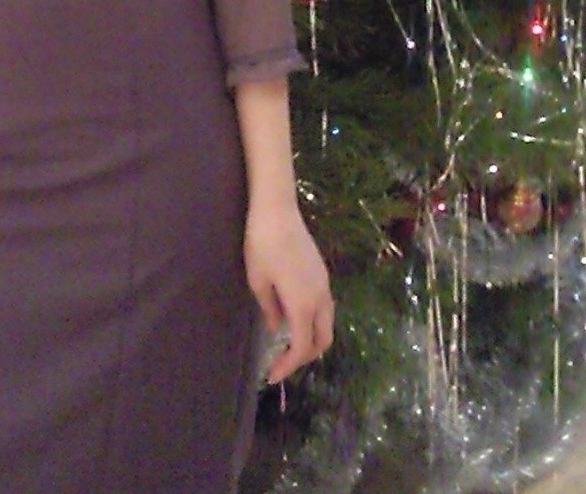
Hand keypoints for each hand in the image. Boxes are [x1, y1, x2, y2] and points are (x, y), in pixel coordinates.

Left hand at [244, 199, 333, 384]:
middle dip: (305, 357)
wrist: (277, 210)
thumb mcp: (258, 281)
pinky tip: (293, 317)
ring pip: (327, 324)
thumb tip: (278, 329)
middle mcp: (320, 298)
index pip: (302, 348)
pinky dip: (313, 322)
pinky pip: (324, 308)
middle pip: (323, 340)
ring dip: (312, 339)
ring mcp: (324, 284)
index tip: (271, 376)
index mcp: (303, 305)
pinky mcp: (322, 272)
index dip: (288, 366)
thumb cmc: (262, 245)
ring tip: (288, 343)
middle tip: (282, 361)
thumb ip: (270, 310)